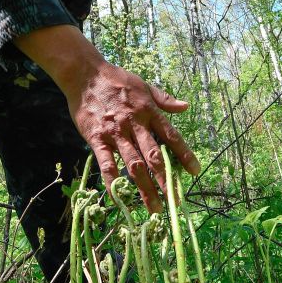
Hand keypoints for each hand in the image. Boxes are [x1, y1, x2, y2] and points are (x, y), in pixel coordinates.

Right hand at [67, 60, 199, 212]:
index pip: (171, 136)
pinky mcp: (97, 139)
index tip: (195, 172)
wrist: (86, 75)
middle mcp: (135, 125)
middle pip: (154, 156)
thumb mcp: (144, 85)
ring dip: (145, 188)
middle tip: (175, 200)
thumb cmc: (117, 79)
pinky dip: (113, 181)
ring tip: (154, 207)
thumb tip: (185, 106)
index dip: (185, 154)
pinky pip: (106, 164)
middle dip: (166, 179)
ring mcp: (116, 133)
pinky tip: (119, 197)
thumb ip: (164, 99)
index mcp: (149, 112)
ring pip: (133, 164)